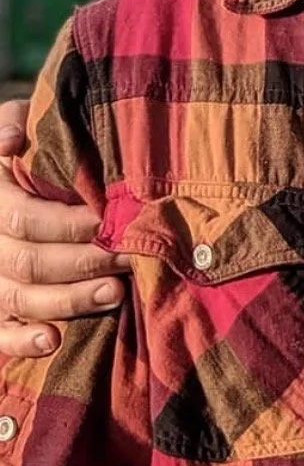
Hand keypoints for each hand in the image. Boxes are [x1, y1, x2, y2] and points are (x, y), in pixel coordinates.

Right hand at [0, 98, 126, 357]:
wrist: (13, 174)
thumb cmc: (28, 146)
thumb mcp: (19, 122)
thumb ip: (16, 123)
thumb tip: (11, 140)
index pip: (25, 219)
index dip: (68, 224)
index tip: (110, 221)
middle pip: (28, 263)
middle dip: (82, 263)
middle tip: (129, 258)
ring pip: (19, 300)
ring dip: (68, 301)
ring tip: (115, 294)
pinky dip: (22, 343)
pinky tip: (53, 341)